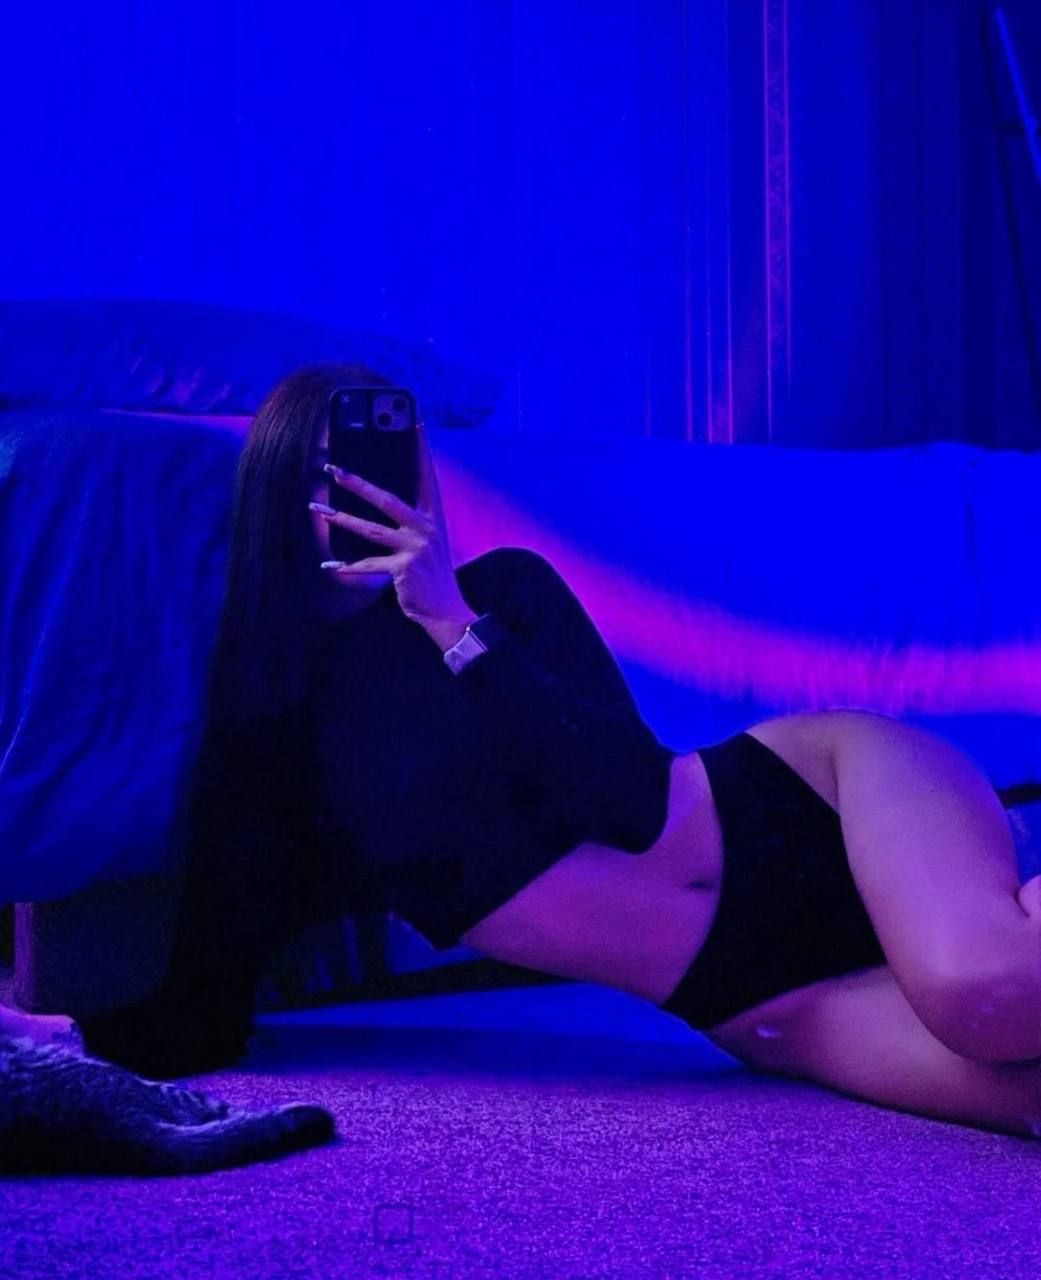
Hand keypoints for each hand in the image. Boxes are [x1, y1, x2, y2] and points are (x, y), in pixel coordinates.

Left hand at [316, 421, 474, 634]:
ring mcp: (415, 547)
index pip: (426, 475)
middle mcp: (426, 527)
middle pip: (386, 498)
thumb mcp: (430, 542)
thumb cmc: (433, 575)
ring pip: (370, 528)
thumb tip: (382, 501)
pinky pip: (368, 564)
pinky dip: (347, 566)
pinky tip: (328, 564)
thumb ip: (411, 522)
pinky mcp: (403, 568)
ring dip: (341, 518)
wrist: (447, 610)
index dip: (421, 448)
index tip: (415, 422)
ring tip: (317, 508)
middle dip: (357, 482)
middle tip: (333, 467)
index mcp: (434, 516)